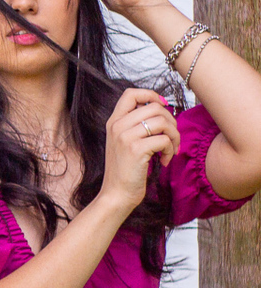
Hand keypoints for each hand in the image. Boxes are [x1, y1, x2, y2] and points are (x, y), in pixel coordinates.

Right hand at [100, 88, 179, 211]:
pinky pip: (164, 140)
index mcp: (114, 122)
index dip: (150, 95)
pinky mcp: (135, 149)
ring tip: (170, 149)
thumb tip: (162, 109)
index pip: (131, 93)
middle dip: (171, 122)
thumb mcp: (124, 142)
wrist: (116, 194)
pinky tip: (164, 160)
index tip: (162, 107)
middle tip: (171, 138)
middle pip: (154, 107)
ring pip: (162, 122)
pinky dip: (170, 150)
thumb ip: (136, 124)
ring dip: (174, 136)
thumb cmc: (125, 170)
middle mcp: (117, 126)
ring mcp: (125, 137)